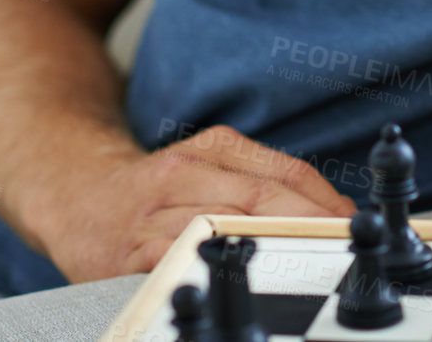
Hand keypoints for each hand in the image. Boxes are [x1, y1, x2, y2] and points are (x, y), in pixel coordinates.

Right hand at [34, 124, 356, 281]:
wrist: (75, 197)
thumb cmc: (160, 189)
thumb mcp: (212, 164)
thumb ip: (268, 183)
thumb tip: (335, 216)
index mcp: (211, 148)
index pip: (283, 175)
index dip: (325, 204)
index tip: (357, 228)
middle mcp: (181, 174)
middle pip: (259, 202)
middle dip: (306, 230)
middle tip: (344, 254)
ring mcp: (152, 216)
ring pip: (220, 232)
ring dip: (268, 254)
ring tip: (307, 272)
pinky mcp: (125, 256)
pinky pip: (175, 264)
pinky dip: (208, 271)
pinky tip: (236, 283)